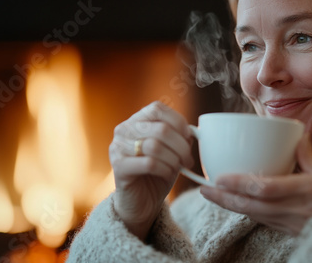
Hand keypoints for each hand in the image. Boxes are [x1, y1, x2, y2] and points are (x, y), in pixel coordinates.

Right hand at [109, 101, 193, 239]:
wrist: (140, 202)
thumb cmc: (157, 172)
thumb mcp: (171, 150)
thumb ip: (179, 136)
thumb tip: (193, 131)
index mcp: (136, 120)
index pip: (157, 109)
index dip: (177, 121)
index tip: (189, 137)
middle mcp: (124, 129)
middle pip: (160, 129)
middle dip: (181, 146)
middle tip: (188, 159)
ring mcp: (118, 147)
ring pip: (155, 146)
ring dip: (174, 158)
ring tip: (179, 167)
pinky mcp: (118, 166)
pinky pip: (149, 163)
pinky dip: (164, 169)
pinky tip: (167, 174)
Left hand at [200, 133, 311, 235]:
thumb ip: (306, 156)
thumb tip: (296, 134)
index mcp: (303, 191)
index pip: (265, 189)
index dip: (241, 184)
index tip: (220, 177)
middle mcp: (292, 209)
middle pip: (251, 206)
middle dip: (224, 198)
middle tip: (203, 188)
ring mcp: (286, 223)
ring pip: (251, 215)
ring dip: (228, 205)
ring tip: (209, 194)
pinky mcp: (284, 230)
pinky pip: (258, 220)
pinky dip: (242, 211)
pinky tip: (229, 203)